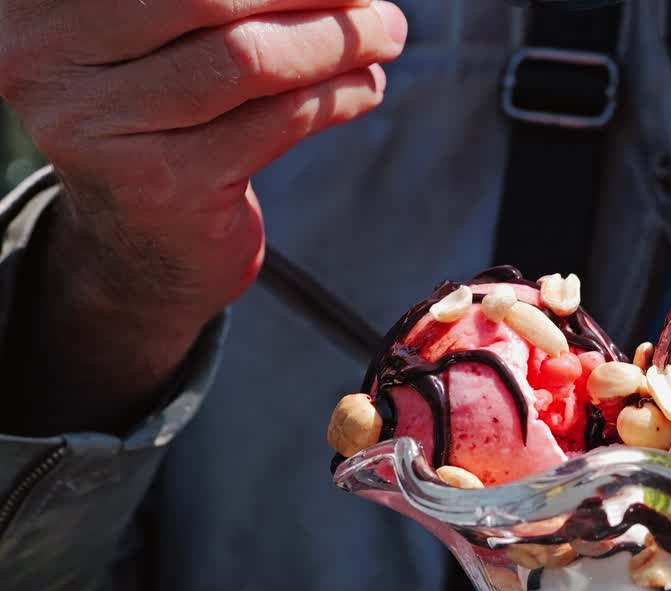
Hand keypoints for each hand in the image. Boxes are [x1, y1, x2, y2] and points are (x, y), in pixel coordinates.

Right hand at [0, 0, 404, 433]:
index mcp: (41, 10)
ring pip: (248, 60)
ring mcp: (98, 128)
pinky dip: (337, 97)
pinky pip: (275, 122)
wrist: (140, 244)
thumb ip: (220, 6)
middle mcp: (45, 60)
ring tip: (385, 38)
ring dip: (337, 44)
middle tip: (376, 3)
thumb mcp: (168, 39)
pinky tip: (366, 88)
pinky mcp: (161, 186)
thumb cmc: (165, 113)